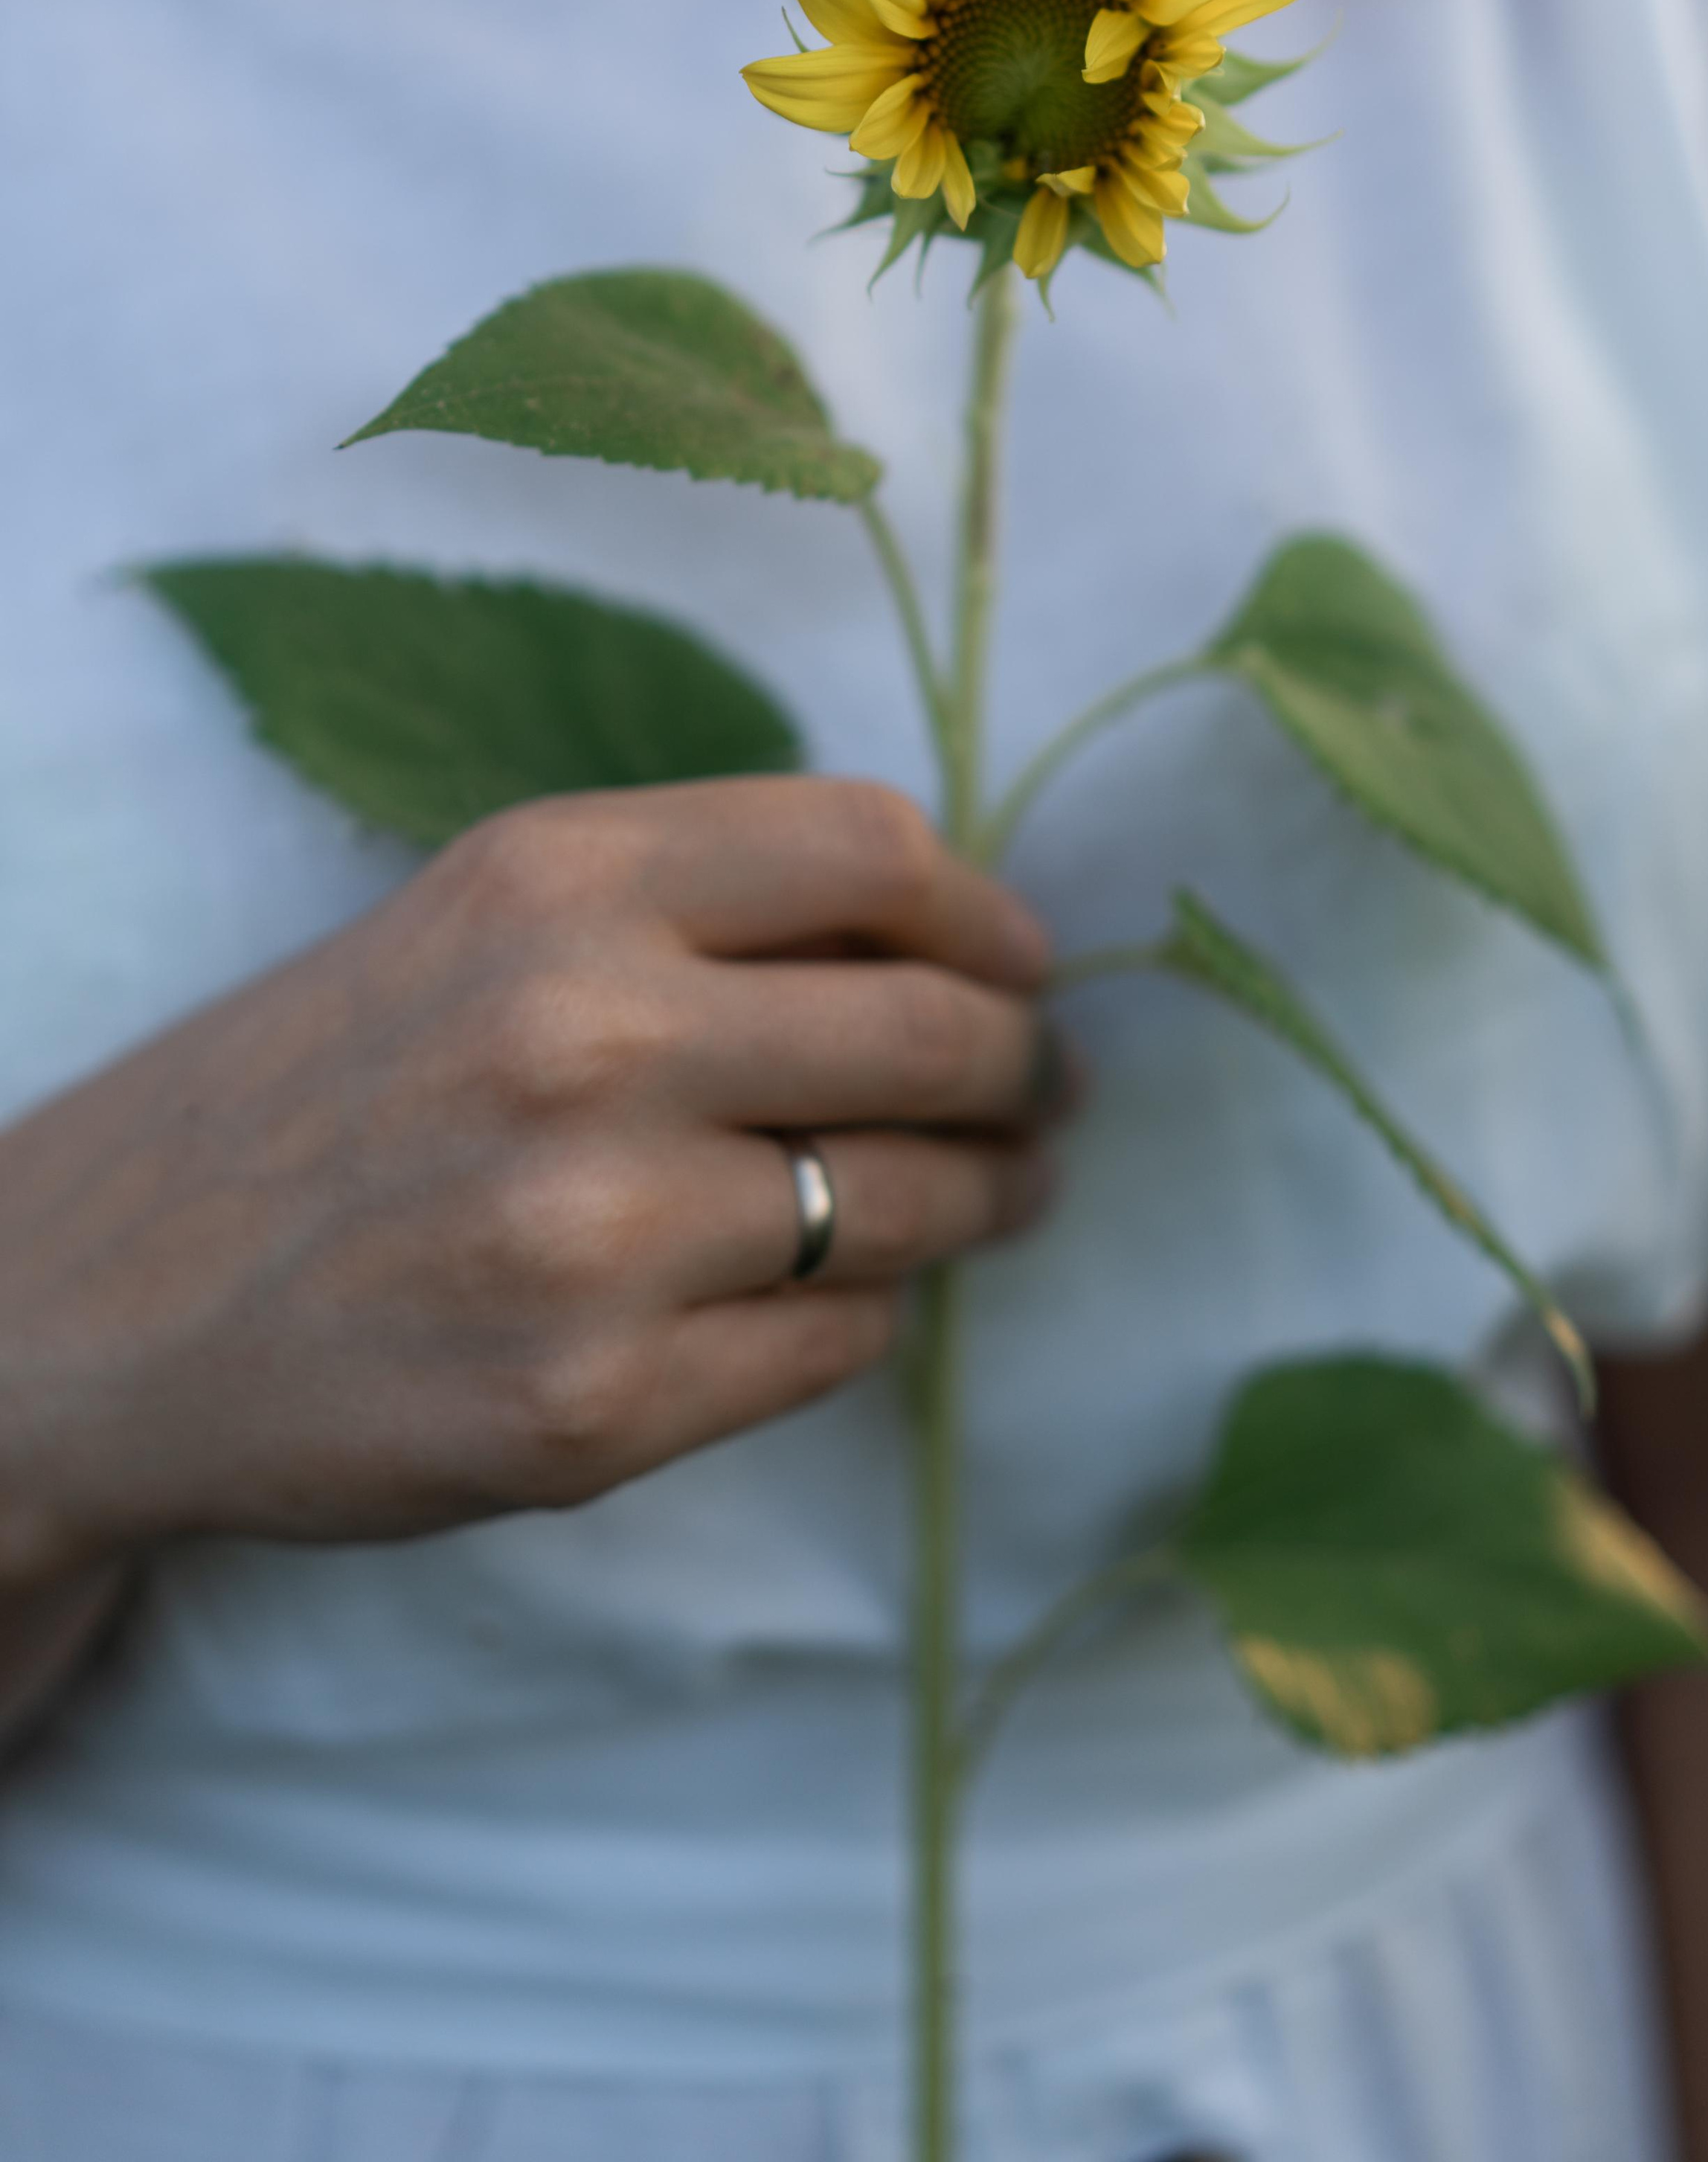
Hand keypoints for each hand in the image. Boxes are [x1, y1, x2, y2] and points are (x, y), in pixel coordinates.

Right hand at [0, 779, 1056, 1589]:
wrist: (110, 1302)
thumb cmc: (328, 1089)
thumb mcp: (481, 917)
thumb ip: (700, 899)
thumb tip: (957, 941)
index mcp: (558, 880)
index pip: (874, 849)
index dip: (986, 911)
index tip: (1021, 964)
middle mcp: (583, 1039)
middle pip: (933, 1028)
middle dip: (1025, 1067)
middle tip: (1044, 1094)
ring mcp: (590, 1237)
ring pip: (910, 1201)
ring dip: (985, 1198)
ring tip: (996, 1194)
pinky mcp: (592, 1412)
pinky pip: (835, 1341)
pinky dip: (865, 1309)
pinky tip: (836, 1288)